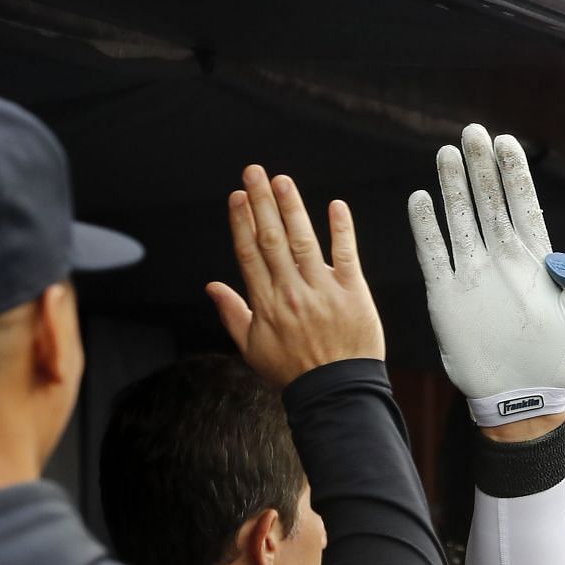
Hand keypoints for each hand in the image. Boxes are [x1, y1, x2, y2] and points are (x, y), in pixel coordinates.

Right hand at [207, 166, 383, 389]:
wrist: (336, 392)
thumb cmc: (294, 372)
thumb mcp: (253, 348)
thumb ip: (233, 313)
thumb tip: (211, 286)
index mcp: (265, 303)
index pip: (249, 253)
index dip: (241, 221)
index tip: (237, 196)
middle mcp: (290, 292)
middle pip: (270, 238)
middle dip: (260, 202)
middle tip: (253, 172)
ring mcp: (322, 291)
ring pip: (302, 241)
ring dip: (292, 207)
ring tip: (282, 181)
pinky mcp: (353, 293)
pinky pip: (346, 255)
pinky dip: (341, 229)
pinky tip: (336, 206)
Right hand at [408, 124, 564, 430]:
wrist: (522, 394)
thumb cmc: (558, 354)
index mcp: (535, 260)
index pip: (523, 205)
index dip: (514, 173)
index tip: (506, 143)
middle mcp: (502, 260)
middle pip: (489, 204)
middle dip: (481, 168)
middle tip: (472, 132)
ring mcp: (473, 275)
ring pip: (460, 221)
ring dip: (452, 188)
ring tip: (446, 153)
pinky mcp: (447, 295)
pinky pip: (434, 254)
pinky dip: (426, 228)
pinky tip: (421, 199)